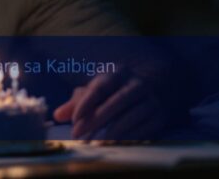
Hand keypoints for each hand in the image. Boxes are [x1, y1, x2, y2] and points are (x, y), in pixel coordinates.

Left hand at [53, 71, 168, 140]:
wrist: (159, 89)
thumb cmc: (117, 91)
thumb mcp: (98, 91)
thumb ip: (78, 102)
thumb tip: (57, 115)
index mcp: (118, 74)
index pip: (100, 87)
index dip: (86, 103)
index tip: (74, 120)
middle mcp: (137, 84)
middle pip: (116, 102)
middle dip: (96, 120)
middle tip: (78, 135)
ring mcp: (152, 100)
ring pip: (130, 117)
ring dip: (111, 133)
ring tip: (94, 144)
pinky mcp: (160, 116)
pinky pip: (144, 130)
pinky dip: (128, 139)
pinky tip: (113, 146)